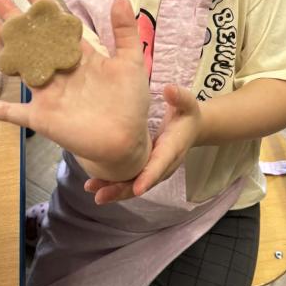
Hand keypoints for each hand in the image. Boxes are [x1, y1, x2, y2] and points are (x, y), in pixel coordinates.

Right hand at [0, 0, 151, 182]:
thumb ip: (124, 32)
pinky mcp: (42, 117)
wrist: (127, 141)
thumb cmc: (130, 103)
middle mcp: (59, 71)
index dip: (41, 2)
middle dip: (14, 18)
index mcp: (79, 56)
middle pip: (32, 39)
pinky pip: (12, 113)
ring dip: (2, 47)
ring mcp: (48, 94)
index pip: (56, 23)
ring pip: (19, 66)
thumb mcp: (131, 62)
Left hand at [84, 84, 201, 204]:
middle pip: (142, 182)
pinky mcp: (144, 168)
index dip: (148, 177)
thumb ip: (180, 97)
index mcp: (172, 149)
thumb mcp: (187, 102)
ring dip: (114, 191)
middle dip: (122, 190)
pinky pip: (129, 180)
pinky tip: (95, 186)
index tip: (137, 188)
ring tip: (94, 192)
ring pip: (133, 185)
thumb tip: (169, 89)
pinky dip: (113, 186)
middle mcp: (162, 164)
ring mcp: (152, 169)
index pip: (160, 165)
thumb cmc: (186, 113)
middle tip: (101, 195)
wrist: (191, 128)